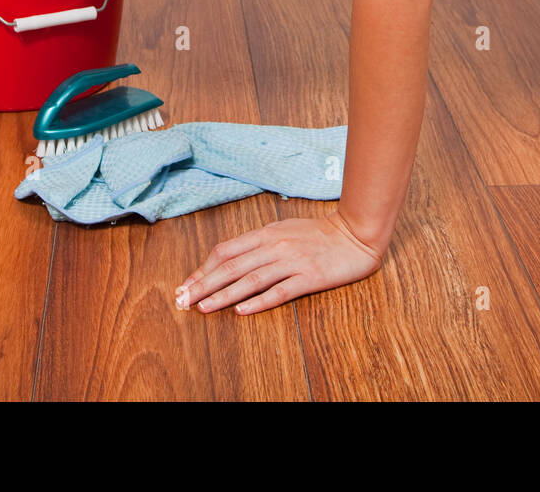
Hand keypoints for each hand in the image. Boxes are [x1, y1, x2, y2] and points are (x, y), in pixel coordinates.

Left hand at [175, 209, 385, 315]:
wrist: (356, 235)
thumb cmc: (319, 234)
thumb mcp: (285, 230)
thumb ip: (260, 242)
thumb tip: (231, 258)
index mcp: (267, 234)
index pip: (226, 251)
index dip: (204, 268)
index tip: (186, 285)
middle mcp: (275, 246)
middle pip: (232, 266)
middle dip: (204, 284)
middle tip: (183, 300)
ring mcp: (292, 262)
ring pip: (250, 279)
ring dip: (224, 295)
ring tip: (204, 307)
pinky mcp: (308, 277)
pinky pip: (280, 291)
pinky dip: (259, 301)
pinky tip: (242, 310)